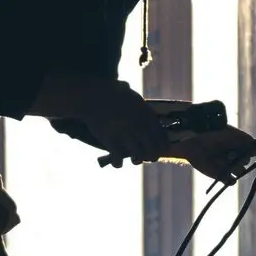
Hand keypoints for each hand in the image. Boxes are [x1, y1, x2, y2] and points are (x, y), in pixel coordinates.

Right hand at [32, 73, 165, 162]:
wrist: (93, 96)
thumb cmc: (111, 91)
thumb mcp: (132, 94)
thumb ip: (140, 103)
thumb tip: (144, 105)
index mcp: (147, 116)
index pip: (161, 136)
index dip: (162, 146)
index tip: (161, 150)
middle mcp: (140, 128)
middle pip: (151, 150)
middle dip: (151, 156)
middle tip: (148, 158)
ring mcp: (126, 136)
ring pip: (138, 157)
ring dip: (137, 160)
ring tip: (135, 161)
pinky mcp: (111, 142)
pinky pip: (118, 159)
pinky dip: (118, 163)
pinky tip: (118, 163)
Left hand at [164, 125, 255, 183]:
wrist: (194, 142)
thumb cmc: (212, 134)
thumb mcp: (231, 134)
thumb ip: (245, 140)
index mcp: (239, 144)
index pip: (252, 150)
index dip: (250, 149)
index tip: (244, 146)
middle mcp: (235, 155)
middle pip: (248, 161)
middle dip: (240, 157)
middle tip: (229, 152)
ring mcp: (229, 166)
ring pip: (241, 171)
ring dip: (236, 167)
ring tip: (225, 160)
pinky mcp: (221, 176)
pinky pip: (231, 182)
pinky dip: (229, 179)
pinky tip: (224, 172)